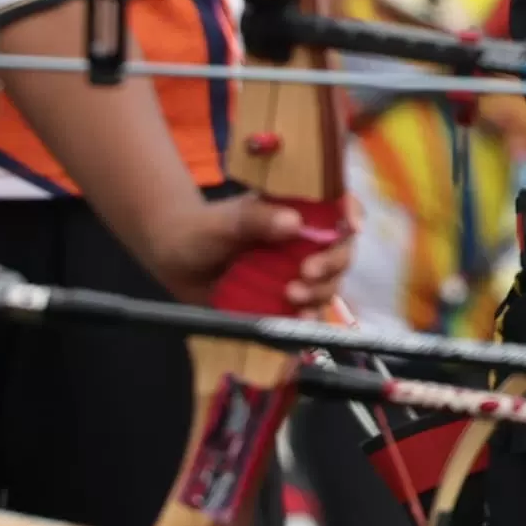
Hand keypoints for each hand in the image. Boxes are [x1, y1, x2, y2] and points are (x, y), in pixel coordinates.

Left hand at [146, 194, 355, 316]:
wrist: (174, 260)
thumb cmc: (201, 228)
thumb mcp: (226, 220)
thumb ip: (256, 220)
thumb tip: (293, 223)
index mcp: (299, 211)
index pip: (339, 207)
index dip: (352, 214)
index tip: (351, 227)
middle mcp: (305, 242)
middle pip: (340, 250)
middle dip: (333, 263)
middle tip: (308, 272)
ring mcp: (296, 272)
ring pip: (329, 282)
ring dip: (321, 291)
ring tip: (294, 296)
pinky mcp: (283, 300)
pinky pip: (307, 309)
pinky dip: (310, 316)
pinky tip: (301, 319)